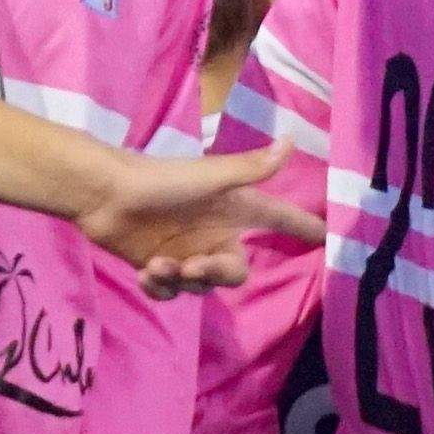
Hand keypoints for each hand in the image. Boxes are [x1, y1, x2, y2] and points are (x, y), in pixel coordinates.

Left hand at [72, 141, 322, 292]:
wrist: (103, 194)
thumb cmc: (160, 180)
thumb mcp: (210, 177)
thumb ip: (251, 168)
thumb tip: (291, 140)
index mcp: (233, 209)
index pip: (281, 219)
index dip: (305, 228)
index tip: (331, 239)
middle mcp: (214, 234)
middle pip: (235, 272)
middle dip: (215, 275)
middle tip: (191, 267)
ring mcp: (186, 252)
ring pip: (200, 287)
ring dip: (179, 280)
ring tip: (156, 266)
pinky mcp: (159, 267)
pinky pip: (172, 293)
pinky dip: (159, 287)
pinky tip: (145, 273)